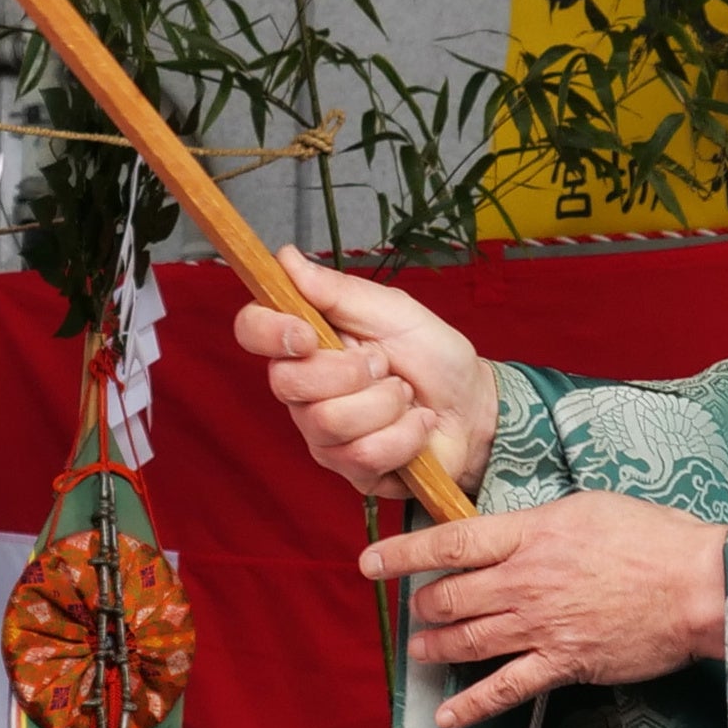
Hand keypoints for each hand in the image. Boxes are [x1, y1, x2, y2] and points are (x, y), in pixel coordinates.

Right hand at [234, 247, 498, 498]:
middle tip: (385, 365)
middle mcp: (303, 389)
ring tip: (405, 396)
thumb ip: (337, 290)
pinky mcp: (348, 469)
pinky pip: (362, 455)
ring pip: (329, 422)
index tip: (308, 334)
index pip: (253, 330)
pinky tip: (417, 425)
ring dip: (385, 405)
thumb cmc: (432, 355)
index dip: (270, 331)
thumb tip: (286, 258)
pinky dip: (404, 435)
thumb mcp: (392, 311)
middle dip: (350, 372)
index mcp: (308, 341)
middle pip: (287, 383)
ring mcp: (321, 433)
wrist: (474, 406)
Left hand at [358, 492, 727, 727]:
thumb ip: (539, 522)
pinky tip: (446, 716)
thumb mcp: (587, 507)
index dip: (404, 552)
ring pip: (467, 640)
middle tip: (414, 606)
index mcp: (531, 533)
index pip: (451, 542)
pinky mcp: (563, 663)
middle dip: (422, 603)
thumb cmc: (655, 538)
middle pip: (451, 596)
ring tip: (419, 649)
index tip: (372, 560)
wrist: (699, 586)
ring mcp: (541, 626)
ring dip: (435, 646)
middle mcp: (525, 581)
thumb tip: (512, 530)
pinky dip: (471, 705)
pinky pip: (505, 689)